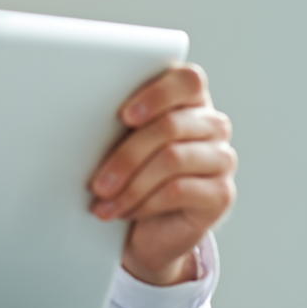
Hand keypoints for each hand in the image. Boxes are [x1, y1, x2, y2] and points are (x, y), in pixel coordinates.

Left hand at [90, 64, 236, 284]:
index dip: (156, 94)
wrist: (149, 227)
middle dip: (126, 155)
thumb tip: (84, 114)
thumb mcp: (121, 142)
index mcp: (189, 101)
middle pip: (170, 126)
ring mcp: (221, 158)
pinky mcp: (222, 193)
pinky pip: (179, 191)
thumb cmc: (131, 173)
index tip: (124, 115)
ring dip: (130, 184)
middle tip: (98, 181)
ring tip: (105, 200)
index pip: (187, 80)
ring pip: (172, 159)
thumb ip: (120, 121)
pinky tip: (124, 211)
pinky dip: (143, 203)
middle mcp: (212, 125)